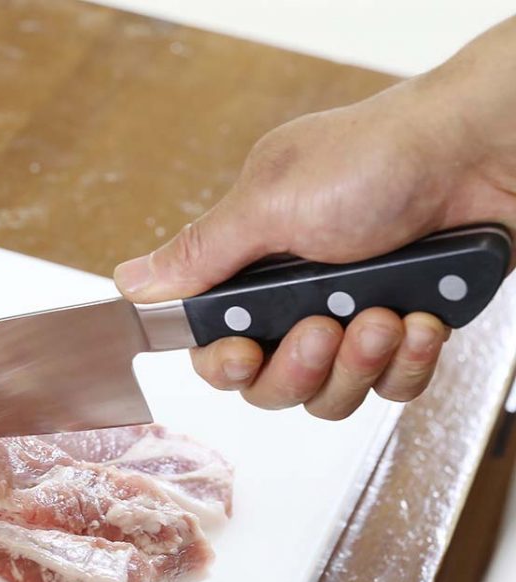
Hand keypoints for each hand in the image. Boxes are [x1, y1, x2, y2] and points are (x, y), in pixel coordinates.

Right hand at [115, 25, 515, 419]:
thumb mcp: (270, 203)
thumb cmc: (376, 162)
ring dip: (358, 365)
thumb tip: (130, 282)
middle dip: (299, 367)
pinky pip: (390, 388)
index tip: (244, 353)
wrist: (481, 156)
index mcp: (252, 266)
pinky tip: (420, 320)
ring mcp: (350, 319)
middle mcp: (296, 298)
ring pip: (330, 396)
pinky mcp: (402, 334)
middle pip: (269, 384)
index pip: (213, 344)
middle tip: (326, 329)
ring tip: (384, 316)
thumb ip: (200, 254)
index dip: (225, 364)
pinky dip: (406, 362)